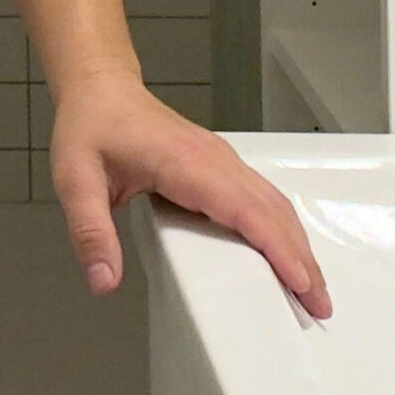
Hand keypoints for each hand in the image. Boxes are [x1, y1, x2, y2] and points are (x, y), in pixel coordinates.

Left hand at [49, 69, 332, 319]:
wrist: (98, 87)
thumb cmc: (89, 129)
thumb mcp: (74, 181)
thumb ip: (90, 233)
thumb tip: (104, 283)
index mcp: (184, 162)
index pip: (243, 208)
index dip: (276, 246)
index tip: (301, 283)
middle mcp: (213, 159)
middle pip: (272, 209)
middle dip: (302, 259)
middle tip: (320, 308)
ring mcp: (221, 159)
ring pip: (273, 202)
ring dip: (298, 245)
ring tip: (313, 291)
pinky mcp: (220, 164)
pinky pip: (261, 197)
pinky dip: (283, 228)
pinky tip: (287, 253)